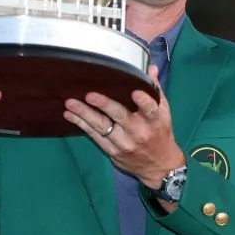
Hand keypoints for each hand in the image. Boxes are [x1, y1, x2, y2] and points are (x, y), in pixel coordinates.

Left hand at [63, 65, 185, 189]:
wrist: (159, 166)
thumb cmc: (160, 133)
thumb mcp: (164, 112)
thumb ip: (155, 90)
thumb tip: (151, 67)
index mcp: (155, 120)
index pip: (150, 109)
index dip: (143, 101)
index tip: (134, 92)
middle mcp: (139, 132)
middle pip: (120, 116)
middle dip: (104, 105)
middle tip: (89, 95)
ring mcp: (124, 143)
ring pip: (102, 127)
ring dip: (84, 114)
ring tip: (70, 103)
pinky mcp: (113, 151)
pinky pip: (95, 137)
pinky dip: (81, 125)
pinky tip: (70, 115)